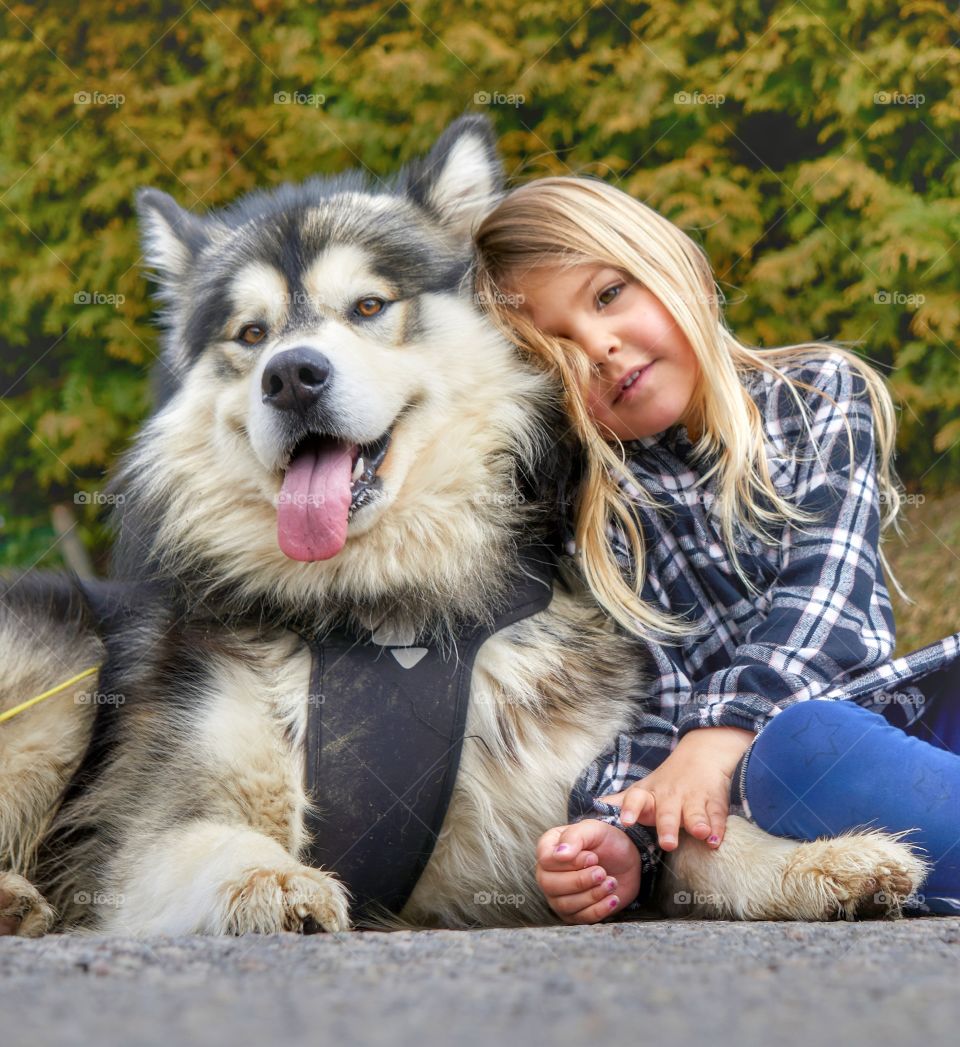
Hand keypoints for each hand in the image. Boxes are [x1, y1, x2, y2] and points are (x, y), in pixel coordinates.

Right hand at [535, 819, 642, 923]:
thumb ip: (575, 837)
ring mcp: (558, 896)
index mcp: (548, 848)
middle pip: (550, 885)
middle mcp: (547, 873)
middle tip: (602, 873)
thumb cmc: (606, 841)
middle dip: (580, 881)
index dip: (570, 862)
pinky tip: (613, 898)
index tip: (593, 857)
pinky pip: (580, 919)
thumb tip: (559, 854)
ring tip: (611, 882)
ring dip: (592, 895)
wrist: (626, 861)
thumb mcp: (594, 830)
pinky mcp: (574, 913)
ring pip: (564, 904)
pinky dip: (599, 909)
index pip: (546, 860)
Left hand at [601, 726, 754, 851]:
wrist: (703, 754)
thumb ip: (621, 801)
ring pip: (695, 814)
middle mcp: (671, 797)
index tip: (625, 822)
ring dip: (697, 823)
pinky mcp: (715, 803)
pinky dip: (718, 827)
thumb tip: (594, 809)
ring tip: (699, 833)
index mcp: (650, 795)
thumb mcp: (642, 789)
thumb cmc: (666, 780)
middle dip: (667, 827)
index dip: (630, 809)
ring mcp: (694, 800)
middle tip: (667, 843)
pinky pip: (717, 816)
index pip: (636, 799)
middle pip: (668, 813)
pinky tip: (716, 839)